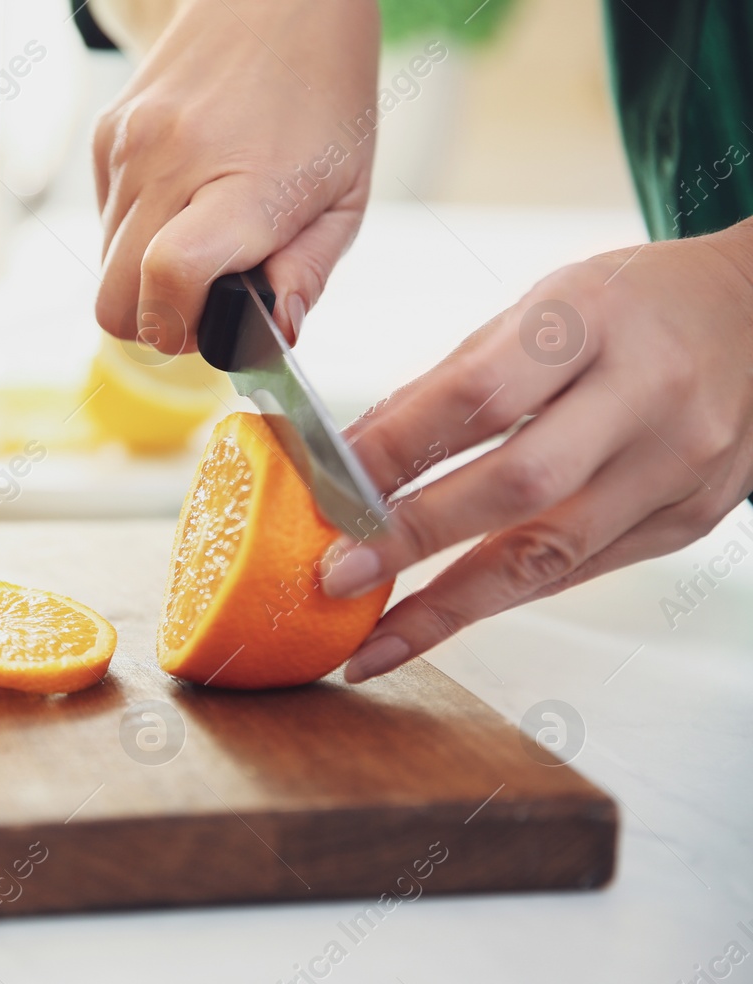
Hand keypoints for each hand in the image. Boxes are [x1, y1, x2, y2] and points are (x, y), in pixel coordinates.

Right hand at [92, 0, 379, 351]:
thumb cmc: (322, 98)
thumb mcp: (345, 195)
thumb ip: (308, 273)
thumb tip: (272, 335)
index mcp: (245, 184)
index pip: (169, 279)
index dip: (178, 328)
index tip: (209, 325)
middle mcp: (172, 163)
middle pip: (114, 302)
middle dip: (155, 322)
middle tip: (205, 300)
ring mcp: (129, 148)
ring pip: (104, 268)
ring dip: (145, 276)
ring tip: (202, 239)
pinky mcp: (106, 136)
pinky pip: (104, 220)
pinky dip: (136, 232)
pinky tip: (183, 197)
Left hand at [324, 223, 752, 681]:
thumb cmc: (631, 308)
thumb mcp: (538, 309)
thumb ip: (447, 383)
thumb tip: (352, 456)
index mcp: (595, 319)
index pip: (477, 394)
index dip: (394, 450)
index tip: (327, 490)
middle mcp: (649, 395)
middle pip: (519, 484)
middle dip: (414, 538)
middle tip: (336, 573)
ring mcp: (678, 466)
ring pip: (551, 553)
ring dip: (449, 606)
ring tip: (374, 640)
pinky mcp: (689, 519)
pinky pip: (579, 570)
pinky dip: (501, 598)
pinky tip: (442, 619)